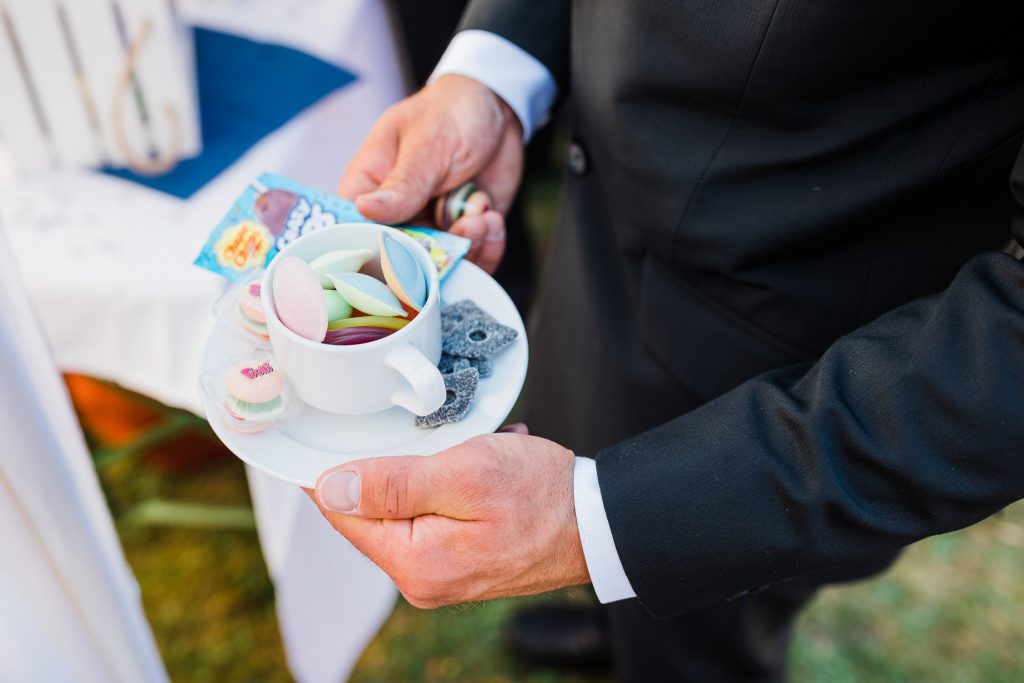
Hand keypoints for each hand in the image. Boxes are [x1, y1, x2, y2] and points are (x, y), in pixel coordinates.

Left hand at [307, 428, 589, 607]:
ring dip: (427, 473)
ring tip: (468, 452)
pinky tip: (480, 467)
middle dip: (395, 467)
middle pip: (372, 512)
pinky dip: (449, 487)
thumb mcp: (464, 474)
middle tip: (432, 438)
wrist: (600, 522)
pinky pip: (434, 516)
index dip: (336, 468)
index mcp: (414, 564)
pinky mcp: (461, 562)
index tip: (343, 432)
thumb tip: (329, 488)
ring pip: (405, 508)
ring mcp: (443, 574)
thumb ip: (393, 484)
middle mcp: (422, 580)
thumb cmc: (542, 496)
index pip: (343, 512)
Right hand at [339, 74, 524, 273]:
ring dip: (468, 246)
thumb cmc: (449, 113)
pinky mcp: (464, 234)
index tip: (405, 255)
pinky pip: (473, 259)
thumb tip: (364, 209)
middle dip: (436, 253)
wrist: (497, 109)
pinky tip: (491, 219)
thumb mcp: (426, 145)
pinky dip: (487, 246)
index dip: (375, 252)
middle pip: (401, 259)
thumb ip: (403, 183)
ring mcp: (431, 227)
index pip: (355, 231)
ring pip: (441, 265)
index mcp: (369, 187)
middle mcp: (397, 215)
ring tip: (483, 217)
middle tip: (465, 226)